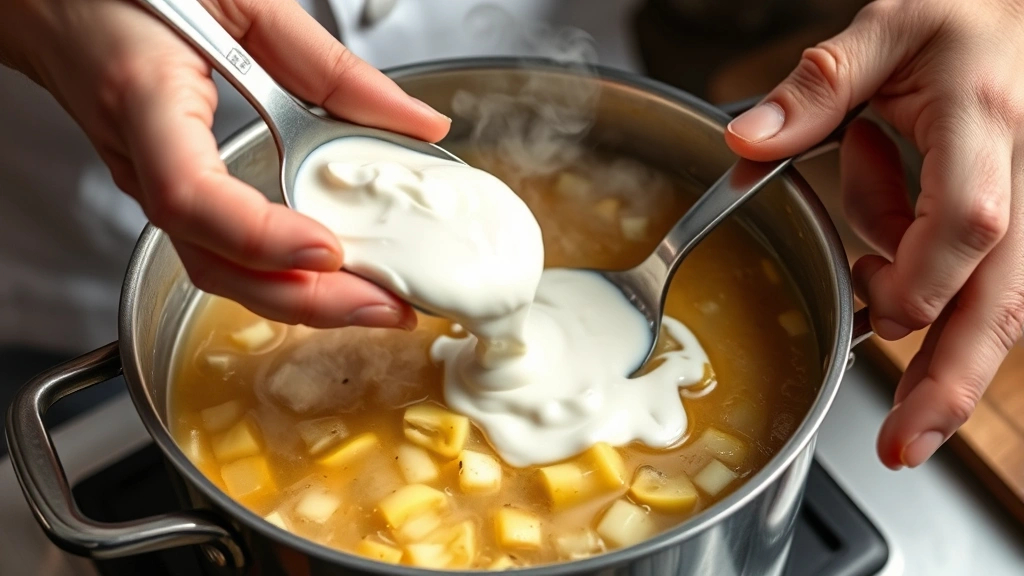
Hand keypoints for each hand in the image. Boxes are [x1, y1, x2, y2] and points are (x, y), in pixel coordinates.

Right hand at [0, 0, 450, 328]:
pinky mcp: (168, 193)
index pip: (192, 194)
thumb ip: (328, 64)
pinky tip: (329, 278)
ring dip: (300, 300)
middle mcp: (140, 156)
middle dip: (304, 298)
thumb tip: (413, 121)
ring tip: (373, 304)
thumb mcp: (240, 0)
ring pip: (217, 269)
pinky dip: (280, 275)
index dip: (260, 235)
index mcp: (144, 97)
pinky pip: (220, 252)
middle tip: (384, 306)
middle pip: (212, 261)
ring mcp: (149, 183)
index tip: (326, 248)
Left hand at [725, 0, 1023, 468]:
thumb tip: (747, 141)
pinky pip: (964, 279)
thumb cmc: (965, 19)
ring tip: (869, 158)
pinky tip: (885, 187)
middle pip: (997, 308)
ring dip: (905, 292)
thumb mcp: (887, 29)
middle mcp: (1016, 190)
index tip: (870, 299)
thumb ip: (817, 85)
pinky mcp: (1005, 234)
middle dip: (946, 388)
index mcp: (985, 134)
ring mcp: (1018, 217)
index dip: (914, 276)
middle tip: (900, 448)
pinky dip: (911, 268)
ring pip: (985, 307)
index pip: (966, 229)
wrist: (1015, 17)